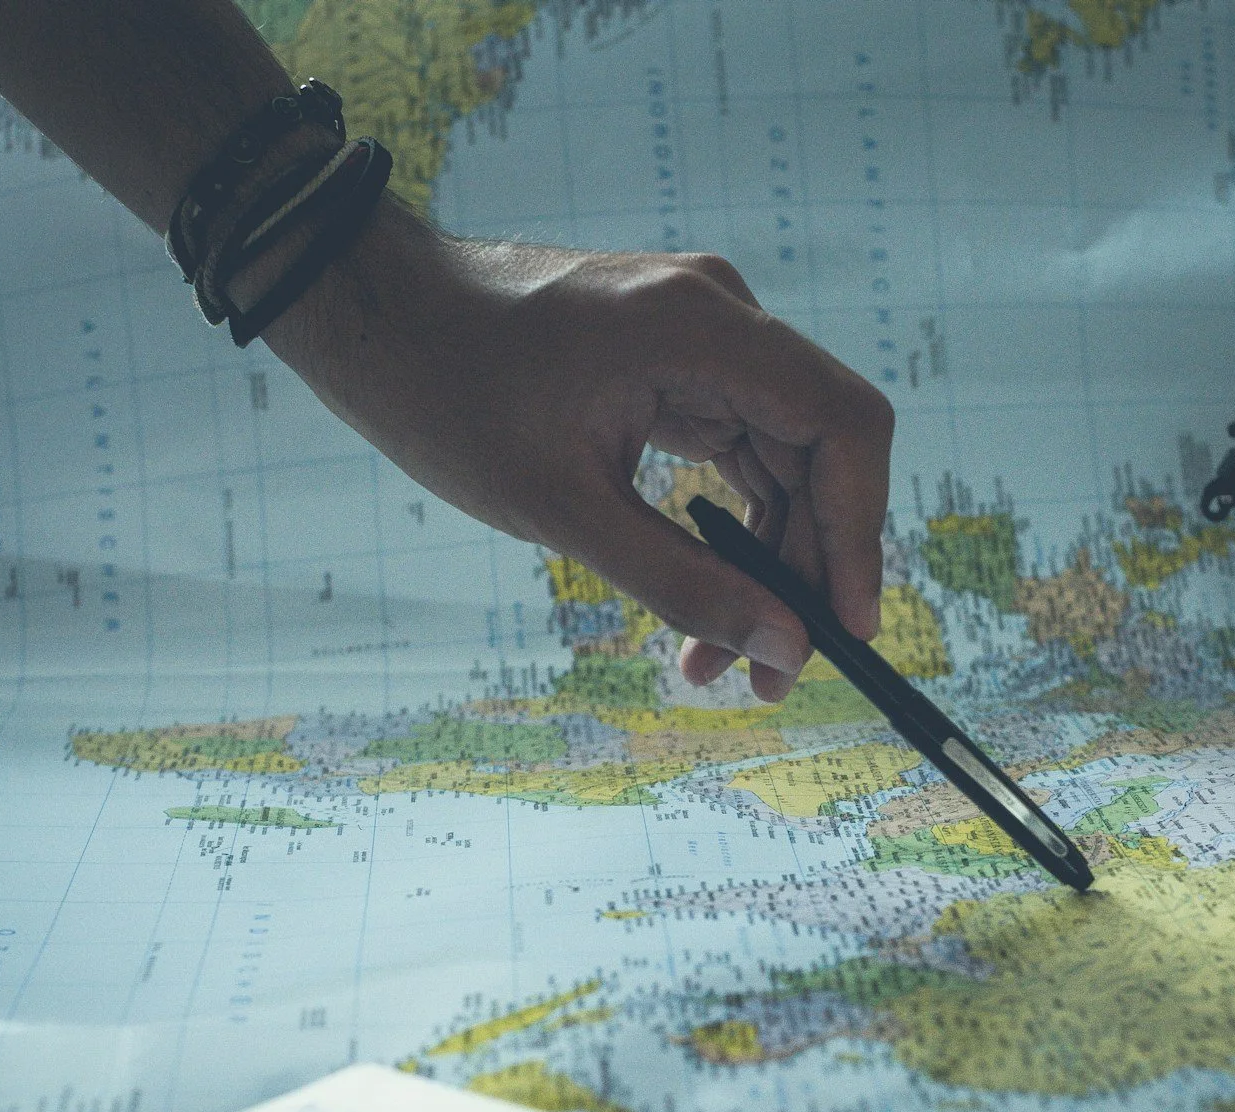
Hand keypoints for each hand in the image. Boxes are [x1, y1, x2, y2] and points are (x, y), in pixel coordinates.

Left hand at [264, 207, 895, 702]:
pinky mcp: (675, 361)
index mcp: (702, 328)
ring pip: (782, 462)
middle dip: (806, 570)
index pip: (843, 426)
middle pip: (820, 452)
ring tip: (717, 661)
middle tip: (772, 675)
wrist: (373, 313)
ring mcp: (701, 336)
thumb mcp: (564, 509)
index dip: (860, 532)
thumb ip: (681, 582)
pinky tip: (701, 600)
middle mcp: (720, 318)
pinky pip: (736, 450)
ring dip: (766, 562)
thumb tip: (782, 649)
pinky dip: (729, 528)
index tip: (847, 626)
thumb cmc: (447, 394)